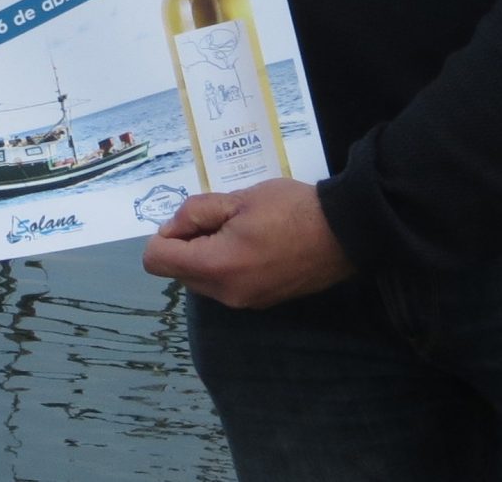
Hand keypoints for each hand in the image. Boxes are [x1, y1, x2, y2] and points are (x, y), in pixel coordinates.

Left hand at [139, 178, 354, 309]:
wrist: (345, 233)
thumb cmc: (291, 209)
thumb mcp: (237, 198)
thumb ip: (195, 212)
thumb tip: (170, 229)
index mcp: (216, 266)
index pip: (156, 260)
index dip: (165, 234)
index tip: (192, 218)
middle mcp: (226, 294)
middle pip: (177, 272)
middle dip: (186, 244)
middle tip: (219, 219)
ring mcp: (245, 302)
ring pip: (200, 280)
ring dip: (205, 255)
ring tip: (238, 230)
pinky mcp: (261, 302)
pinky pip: (224, 286)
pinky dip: (225, 266)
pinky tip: (253, 245)